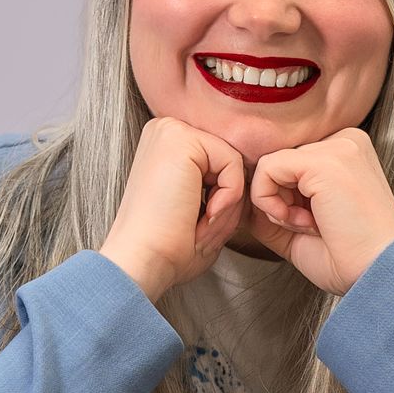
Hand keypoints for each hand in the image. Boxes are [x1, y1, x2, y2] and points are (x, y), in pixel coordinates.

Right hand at [100, 117, 246, 300]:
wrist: (142, 260)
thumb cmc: (168, 247)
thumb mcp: (202, 207)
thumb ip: (223, 185)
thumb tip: (251, 174)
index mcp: (168, 147)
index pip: (222, 164)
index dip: (223, 200)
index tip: (199, 226)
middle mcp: (167, 132)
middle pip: (229, 162)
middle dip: (228, 202)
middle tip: (201, 229)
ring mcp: (171, 131)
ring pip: (233, 163)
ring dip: (228, 204)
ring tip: (200, 225)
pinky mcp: (181, 139)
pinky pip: (233, 164)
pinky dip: (229, 197)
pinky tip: (205, 214)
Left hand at [245, 128, 393, 294]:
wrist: (379, 275)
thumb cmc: (350, 259)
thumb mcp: (302, 226)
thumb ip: (273, 205)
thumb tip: (240, 194)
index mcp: (347, 153)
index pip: (291, 164)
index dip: (287, 200)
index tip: (313, 227)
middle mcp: (345, 141)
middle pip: (280, 163)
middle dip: (281, 202)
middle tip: (311, 229)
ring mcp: (337, 147)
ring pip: (269, 165)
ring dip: (276, 205)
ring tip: (309, 227)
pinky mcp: (322, 161)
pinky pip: (266, 170)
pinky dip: (269, 203)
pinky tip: (301, 223)